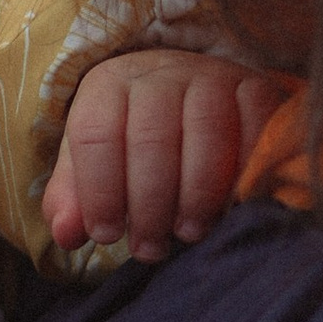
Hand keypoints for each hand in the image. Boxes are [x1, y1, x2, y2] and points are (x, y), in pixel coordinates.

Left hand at [44, 48, 287, 259]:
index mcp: (108, 84)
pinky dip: (244, 175)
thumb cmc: (135, 141)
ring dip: (197, 194)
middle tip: (150, 248)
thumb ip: (73, 198)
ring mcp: (212, 77)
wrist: (198, 97)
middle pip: (150, 138)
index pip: (95, 134)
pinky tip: (230, 210)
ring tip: (189, 233)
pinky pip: (255, 129)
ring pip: (206, 132)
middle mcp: (159, 73)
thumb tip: (65, 234)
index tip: (107, 235)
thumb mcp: (95, 164)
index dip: (98, 192)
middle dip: (149, 204)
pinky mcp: (256, 88)